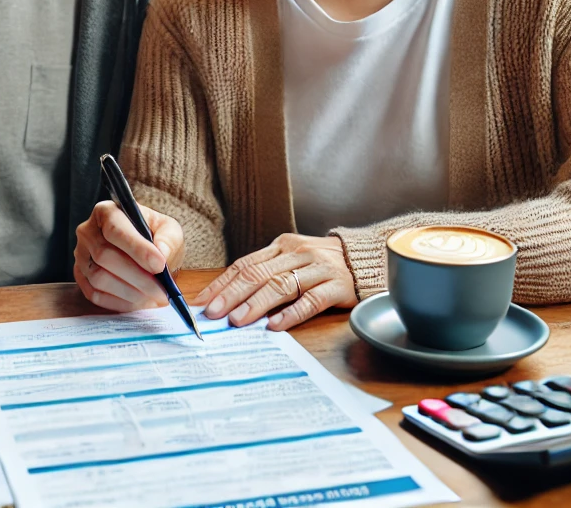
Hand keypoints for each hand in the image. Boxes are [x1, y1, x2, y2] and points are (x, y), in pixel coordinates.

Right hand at [74, 200, 184, 311]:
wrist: (144, 254)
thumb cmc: (154, 237)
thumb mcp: (169, 230)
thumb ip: (168, 239)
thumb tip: (161, 253)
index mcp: (107, 212)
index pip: (115, 229)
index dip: (136, 248)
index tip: (159, 265)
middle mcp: (88, 232)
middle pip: (104, 255)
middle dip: (137, 276)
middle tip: (161, 289)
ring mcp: (81, 256)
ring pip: (99, 277)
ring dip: (129, 291)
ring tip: (152, 296)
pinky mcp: (81, 278)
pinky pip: (95, 295)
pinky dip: (119, 302)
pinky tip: (138, 301)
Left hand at [198, 233, 356, 330]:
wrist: (369, 258)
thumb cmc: (323, 264)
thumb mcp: (293, 259)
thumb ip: (268, 273)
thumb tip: (229, 299)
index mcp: (281, 245)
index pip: (244, 264)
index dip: (221, 284)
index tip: (201, 302)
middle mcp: (297, 253)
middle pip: (257, 274)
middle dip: (231, 295)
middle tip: (212, 313)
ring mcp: (318, 268)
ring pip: (280, 285)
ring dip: (255, 305)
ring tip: (237, 321)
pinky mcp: (337, 286)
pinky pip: (311, 300)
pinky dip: (291, 313)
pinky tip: (275, 325)